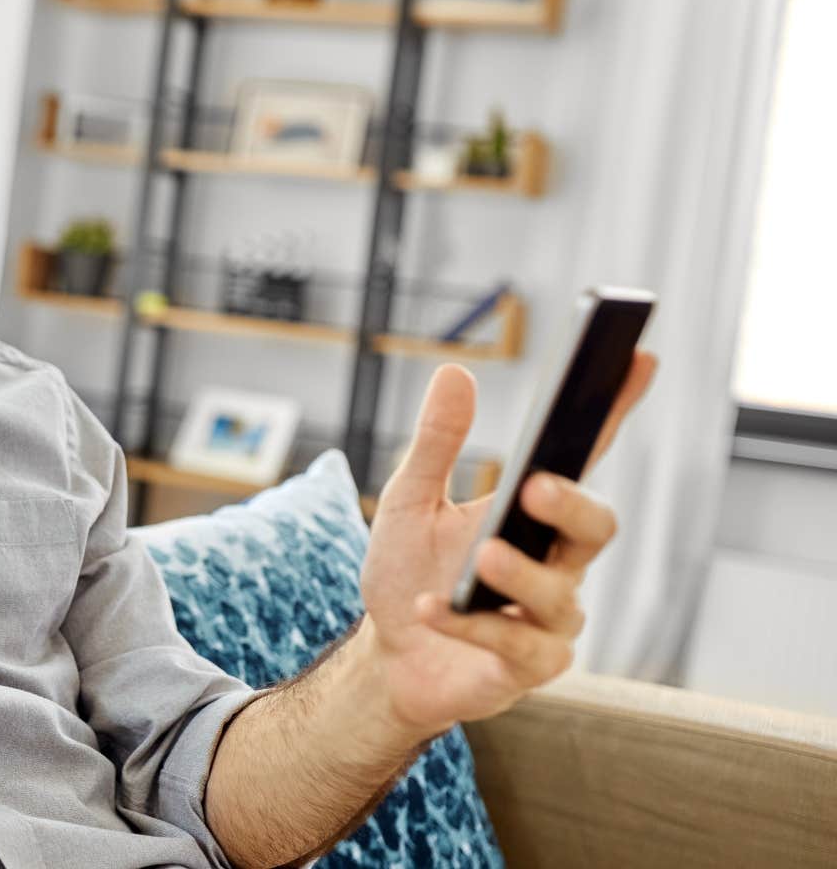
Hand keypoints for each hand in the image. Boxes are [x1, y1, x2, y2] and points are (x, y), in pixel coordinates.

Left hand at [356, 351, 657, 737]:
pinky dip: (469, 624)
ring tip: (484, 560)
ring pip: (560, 596)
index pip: (585, 455)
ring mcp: (550, 617)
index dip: (615, 410)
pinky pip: (513, 646)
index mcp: (535, 512)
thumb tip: (454, 372)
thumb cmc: (409, 572)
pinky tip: (432, 609)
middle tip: (536, 485)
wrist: (388, 655)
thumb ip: (436, 444)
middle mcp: (559, 562)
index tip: (636, 357)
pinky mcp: (530, 666)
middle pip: (597, 528)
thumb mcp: (408, 500)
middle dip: (572, 505)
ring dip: (520, 576)